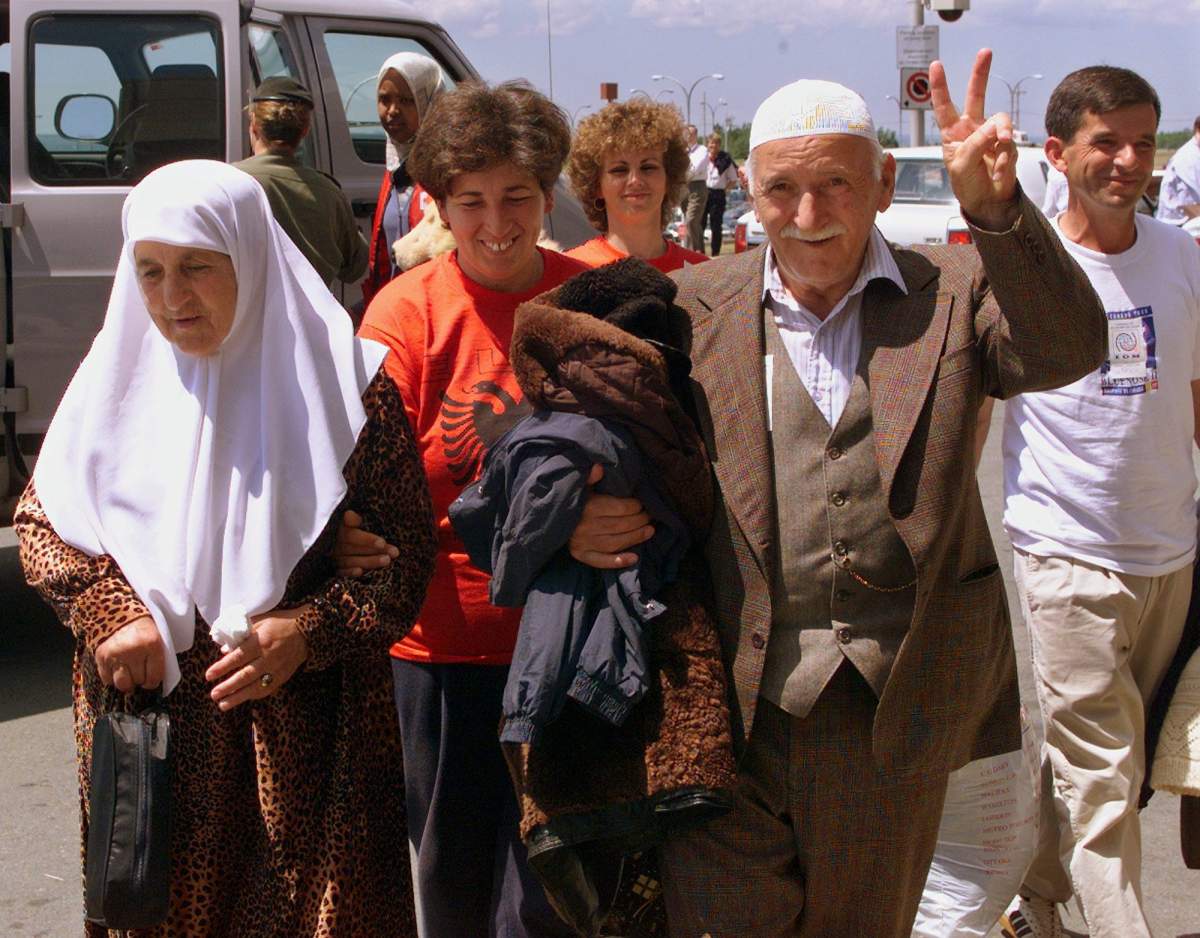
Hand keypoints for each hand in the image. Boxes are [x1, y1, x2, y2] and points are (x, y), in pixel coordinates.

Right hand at [94, 616, 165, 691]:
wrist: (115, 611)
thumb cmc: (140, 626)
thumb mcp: (157, 636)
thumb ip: (158, 657)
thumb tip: (154, 682)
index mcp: (152, 644)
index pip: (155, 676)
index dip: (153, 682)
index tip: (151, 680)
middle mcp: (134, 651)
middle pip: (138, 681)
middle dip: (140, 679)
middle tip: (139, 672)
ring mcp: (116, 655)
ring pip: (122, 684)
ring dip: (127, 682)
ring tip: (128, 674)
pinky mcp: (101, 657)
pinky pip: (107, 679)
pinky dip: (112, 677)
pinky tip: (116, 668)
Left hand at [205, 607, 309, 710]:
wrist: (306, 632)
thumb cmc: (279, 624)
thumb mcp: (260, 622)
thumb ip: (242, 635)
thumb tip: (224, 650)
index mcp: (261, 641)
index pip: (238, 657)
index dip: (222, 667)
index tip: (208, 675)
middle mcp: (269, 656)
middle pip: (245, 675)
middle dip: (228, 686)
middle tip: (214, 694)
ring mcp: (277, 668)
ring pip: (256, 686)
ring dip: (238, 697)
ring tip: (223, 704)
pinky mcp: (283, 676)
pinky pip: (267, 689)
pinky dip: (254, 695)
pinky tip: (242, 699)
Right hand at [334, 509, 396, 577]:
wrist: (332, 544)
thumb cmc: (348, 530)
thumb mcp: (348, 523)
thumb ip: (350, 520)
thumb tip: (349, 514)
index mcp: (340, 531)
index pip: (353, 536)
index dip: (367, 540)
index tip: (382, 543)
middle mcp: (336, 545)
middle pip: (356, 549)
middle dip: (375, 551)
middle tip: (394, 552)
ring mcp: (335, 558)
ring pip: (351, 561)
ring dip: (369, 562)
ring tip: (387, 560)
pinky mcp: (335, 569)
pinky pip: (341, 572)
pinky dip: (350, 572)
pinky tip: (360, 572)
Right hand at [568, 465, 653, 568]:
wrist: (549, 516)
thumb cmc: (571, 499)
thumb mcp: (579, 485)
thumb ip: (590, 477)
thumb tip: (599, 467)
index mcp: (588, 507)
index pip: (619, 508)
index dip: (634, 506)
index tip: (642, 504)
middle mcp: (585, 526)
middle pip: (620, 526)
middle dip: (639, 521)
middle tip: (649, 517)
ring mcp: (582, 542)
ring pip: (614, 543)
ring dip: (635, 538)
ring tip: (650, 531)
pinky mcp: (580, 555)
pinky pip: (601, 561)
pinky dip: (617, 561)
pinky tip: (634, 558)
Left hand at [930, 49, 1019, 229]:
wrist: (988, 201)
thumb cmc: (967, 185)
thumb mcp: (962, 167)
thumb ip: (975, 145)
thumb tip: (995, 127)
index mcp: (953, 134)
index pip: (944, 106)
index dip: (940, 86)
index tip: (935, 65)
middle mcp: (972, 129)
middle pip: (975, 96)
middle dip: (980, 73)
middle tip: (985, 51)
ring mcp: (991, 134)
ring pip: (1000, 120)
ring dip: (1001, 134)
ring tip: (999, 146)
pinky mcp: (1008, 143)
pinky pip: (1010, 142)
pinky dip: (1005, 158)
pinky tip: (997, 171)